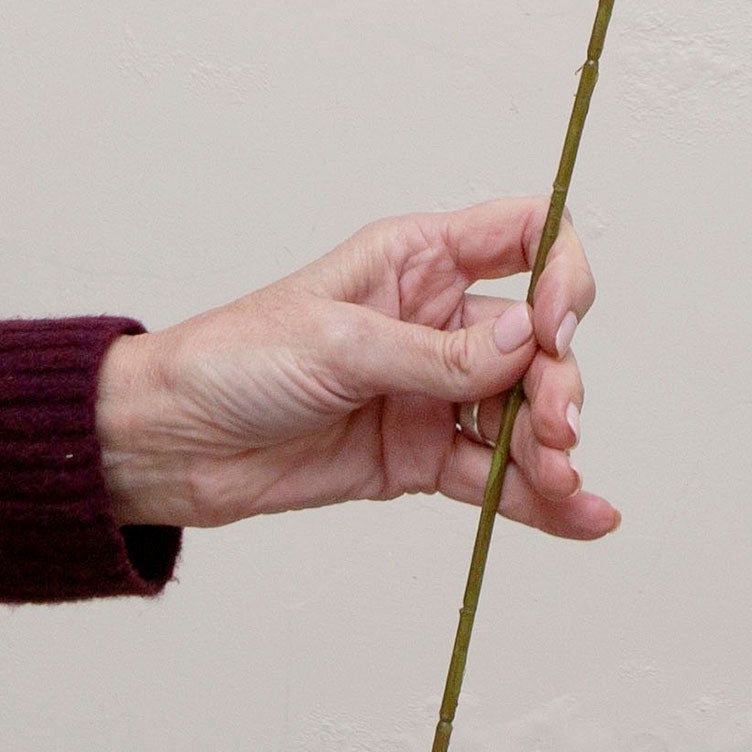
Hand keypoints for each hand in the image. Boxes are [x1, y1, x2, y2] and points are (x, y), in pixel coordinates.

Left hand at [94, 199, 611, 540]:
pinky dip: (541, 498)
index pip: (525, 235)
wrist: (167, 446)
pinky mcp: (421, 457)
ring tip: (562, 482)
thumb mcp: (339, 344)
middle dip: (559, 382)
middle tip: (556, 431)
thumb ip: (440, 353)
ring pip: (523, 411)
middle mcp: (438, 320)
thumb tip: (532, 340)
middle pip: (538, 338)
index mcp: (417, 259)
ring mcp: (433, 391)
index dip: (559, 272)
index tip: (554, 326)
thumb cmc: (233, 362)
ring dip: (553, 447)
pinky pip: (495, 475)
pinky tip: (583, 516)